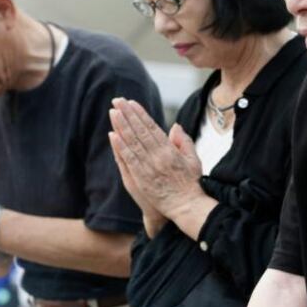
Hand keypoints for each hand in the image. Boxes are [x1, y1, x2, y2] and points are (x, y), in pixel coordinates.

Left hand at [109, 98, 206, 220]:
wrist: (186, 206)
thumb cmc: (191, 184)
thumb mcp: (193, 160)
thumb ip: (184, 142)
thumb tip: (175, 126)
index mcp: (170, 150)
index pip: (152, 128)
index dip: (140, 114)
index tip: (132, 103)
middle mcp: (158, 156)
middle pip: (140, 131)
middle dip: (128, 114)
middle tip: (117, 100)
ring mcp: (148, 167)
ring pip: (132, 142)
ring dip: (121, 126)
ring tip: (112, 112)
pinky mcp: (141, 179)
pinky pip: (129, 159)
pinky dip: (120, 147)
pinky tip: (113, 135)